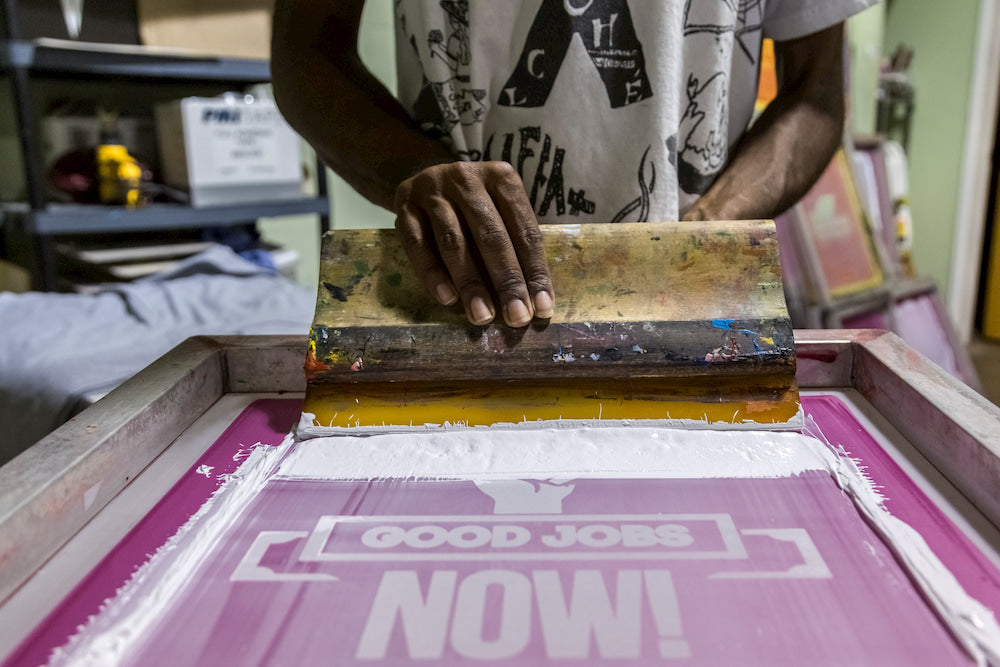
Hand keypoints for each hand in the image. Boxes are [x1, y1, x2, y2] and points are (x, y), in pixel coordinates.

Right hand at [394, 161, 554, 326]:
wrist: (428, 182)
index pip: (524, 229)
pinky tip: (447, 299)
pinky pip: (417, 244)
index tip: (541, 306)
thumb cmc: (474, 207)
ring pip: (453, 241)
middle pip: (491, 236)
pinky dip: (433, 274)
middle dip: (506, 281)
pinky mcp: (404, 206)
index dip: (535, 271)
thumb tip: (531, 301)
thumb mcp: (500, 212)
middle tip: (516, 317)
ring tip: (482, 315)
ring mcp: (432, 190)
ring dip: (470, 283)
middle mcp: (467, 179)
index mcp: (501, 178)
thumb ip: (514, 247)